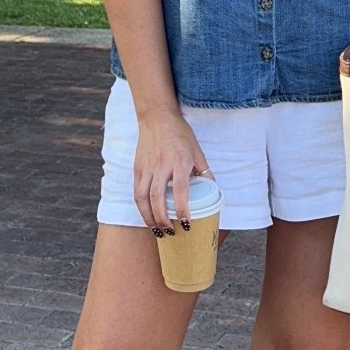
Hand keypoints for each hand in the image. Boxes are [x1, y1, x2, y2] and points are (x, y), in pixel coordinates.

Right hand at [132, 107, 212, 235]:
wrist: (157, 117)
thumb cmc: (180, 134)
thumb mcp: (197, 151)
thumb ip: (204, 171)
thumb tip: (212, 190)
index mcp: (179, 161)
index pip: (181, 189)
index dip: (183, 209)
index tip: (187, 223)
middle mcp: (161, 165)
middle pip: (157, 198)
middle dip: (162, 219)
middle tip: (170, 232)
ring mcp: (147, 167)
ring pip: (142, 198)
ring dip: (149, 217)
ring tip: (157, 230)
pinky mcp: (137, 168)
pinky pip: (136, 191)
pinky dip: (141, 207)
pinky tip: (147, 216)